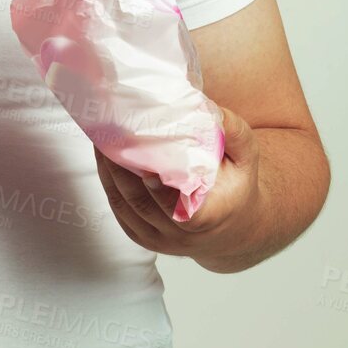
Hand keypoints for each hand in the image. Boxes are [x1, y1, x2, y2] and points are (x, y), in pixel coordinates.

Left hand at [92, 107, 263, 260]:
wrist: (231, 227)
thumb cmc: (237, 187)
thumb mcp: (246, 159)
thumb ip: (235, 133)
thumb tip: (210, 107)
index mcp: (210, 218)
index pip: (184, 214)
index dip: (162, 195)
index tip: (148, 172)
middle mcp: (181, 236)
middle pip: (144, 206)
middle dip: (122, 170)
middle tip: (110, 135)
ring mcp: (159, 240)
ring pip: (125, 207)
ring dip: (109, 173)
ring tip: (101, 140)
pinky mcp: (142, 237)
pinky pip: (119, 212)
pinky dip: (108, 184)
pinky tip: (103, 158)